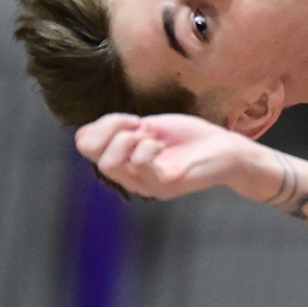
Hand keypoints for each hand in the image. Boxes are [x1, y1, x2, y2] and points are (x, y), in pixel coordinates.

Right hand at [74, 112, 245, 199]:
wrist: (224, 149)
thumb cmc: (188, 138)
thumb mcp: (148, 127)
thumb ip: (119, 130)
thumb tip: (83, 133)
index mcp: (123, 160)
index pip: (85, 143)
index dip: (102, 124)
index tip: (132, 119)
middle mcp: (130, 177)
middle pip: (91, 153)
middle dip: (111, 128)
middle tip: (140, 125)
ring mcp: (145, 185)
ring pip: (108, 164)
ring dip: (127, 139)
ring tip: (152, 137)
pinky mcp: (165, 187)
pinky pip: (139, 166)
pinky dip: (147, 148)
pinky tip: (162, 146)